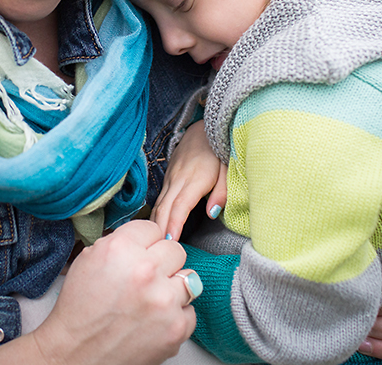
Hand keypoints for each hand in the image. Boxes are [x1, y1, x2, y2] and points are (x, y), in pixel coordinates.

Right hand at [30, 220, 195, 364]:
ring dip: (172, 287)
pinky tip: (154, 320)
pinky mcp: (177, 327)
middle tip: (145, 278)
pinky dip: (175, 315)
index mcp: (121, 249)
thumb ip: (121, 242)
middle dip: (162, 263)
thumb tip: (146, 237)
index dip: (145, 242)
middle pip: (175, 250)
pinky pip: (190, 310)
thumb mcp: (89, 260)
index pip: (153, 228)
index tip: (139, 254)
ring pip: (188, 278)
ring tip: (151, 300)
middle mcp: (145, 271)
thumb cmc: (80, 310)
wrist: (76, 354)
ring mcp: (164, 300)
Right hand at [152, 121, 226, 240]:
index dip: (174, 224)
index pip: (180, 206)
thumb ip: (221, 192)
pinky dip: (156, 214)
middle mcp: (178, 180)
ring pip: (159, 204)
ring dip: (155, 224)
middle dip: (160, 231)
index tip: (170, 242)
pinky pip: (160, 199)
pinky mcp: (168, 177)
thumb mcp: (227, 169)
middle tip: (158, 252)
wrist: (203, 129)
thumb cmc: (219, 151)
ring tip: (154, 246)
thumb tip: (211, 213)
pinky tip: (156, 228)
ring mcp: (171, 178)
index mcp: (194, 180)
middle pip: (164, 208)